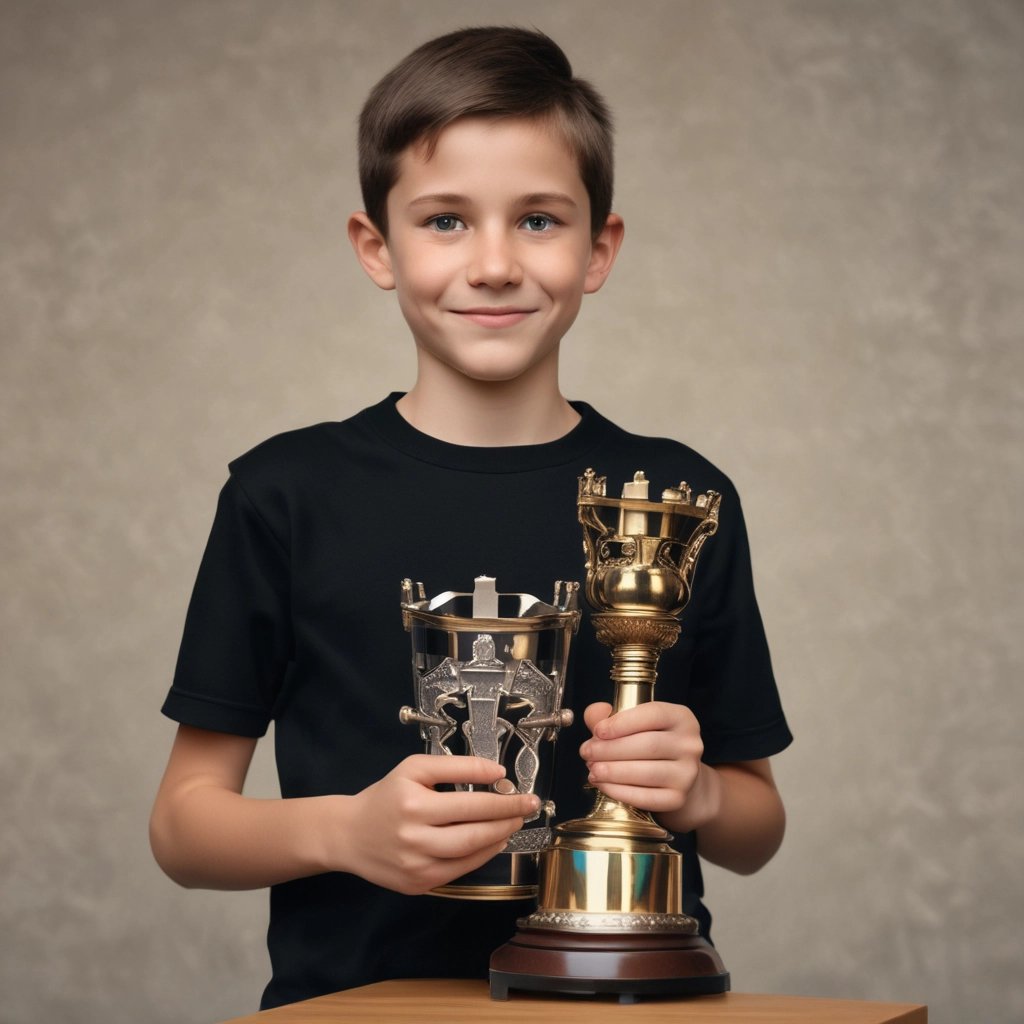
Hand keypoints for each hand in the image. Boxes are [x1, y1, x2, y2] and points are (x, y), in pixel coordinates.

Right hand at [335, 754, 538, 894]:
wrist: (349, 834)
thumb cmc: (386, 796)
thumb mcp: (415, 768)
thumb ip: (456, 766)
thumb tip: (495, 771)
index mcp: (413, 804)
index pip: (469, 804)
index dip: (502, 801)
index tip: (523, 794)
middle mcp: (414, 838)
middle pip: (473, 833)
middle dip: (507, 821)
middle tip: (526, 809)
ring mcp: (416, 866)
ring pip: (469, 855)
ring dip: (498, 839)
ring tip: (512, 824)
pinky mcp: (418, 884)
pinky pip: (459, 871)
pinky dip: (481, 856)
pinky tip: (492, 842)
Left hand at [579, 701, 720, 831]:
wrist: (678, 778)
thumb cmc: (651, 744)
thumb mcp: (636, 723)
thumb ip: (612, 715)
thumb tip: (594, 714)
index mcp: (681, 718)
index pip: (653, 714)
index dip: (622, 722)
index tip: (597, 731)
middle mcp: (690, 744)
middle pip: (648, 745)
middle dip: (610, 749)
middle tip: (586, 752)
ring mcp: (687, 773)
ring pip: (646, 772)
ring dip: (612, 771)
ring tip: (592, 769)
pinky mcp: (678, 798)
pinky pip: (645, 797)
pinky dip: (619, 791)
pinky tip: (603, 784)